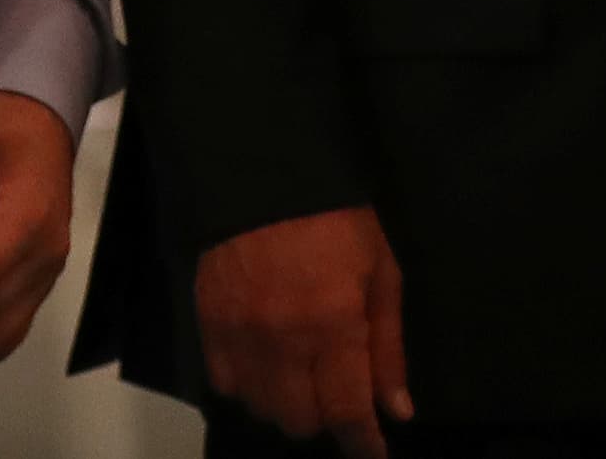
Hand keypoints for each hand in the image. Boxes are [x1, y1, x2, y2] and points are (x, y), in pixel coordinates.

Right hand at [194, 207, 410, 458]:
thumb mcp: (381, 274)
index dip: (363, 445)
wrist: (265, 174)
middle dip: (324, 417)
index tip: (373, 454)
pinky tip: (264, 360)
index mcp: (335, 326)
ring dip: (286, 402)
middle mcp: (284, 342)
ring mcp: (240, 336)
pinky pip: (225, 384)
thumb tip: (397, 411)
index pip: (347, 413)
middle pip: (299, 422)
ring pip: (261, 409)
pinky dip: (248, 385)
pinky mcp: (208, 325)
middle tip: (335, 388)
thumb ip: (387, 347)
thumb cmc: (338, 221)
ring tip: (300, 371)